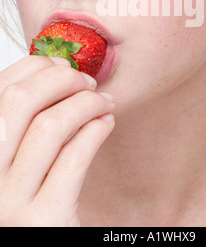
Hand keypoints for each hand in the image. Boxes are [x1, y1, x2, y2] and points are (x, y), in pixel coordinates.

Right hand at [0, 56, 114, 226]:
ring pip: (50, 124)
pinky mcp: (44, 221)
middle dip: (63, 79)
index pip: (1, 86)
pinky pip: (74, 158)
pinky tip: (106, 124)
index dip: (36, 66)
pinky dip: (96, 130)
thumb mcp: (20, 157)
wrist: (48, 243)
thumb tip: (57, 67)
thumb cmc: (39, 197)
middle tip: (89, 83)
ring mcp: (9, 202)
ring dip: (87, 103)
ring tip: (105, 104)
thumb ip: (28, 119)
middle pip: (21, 98)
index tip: (63, 65)